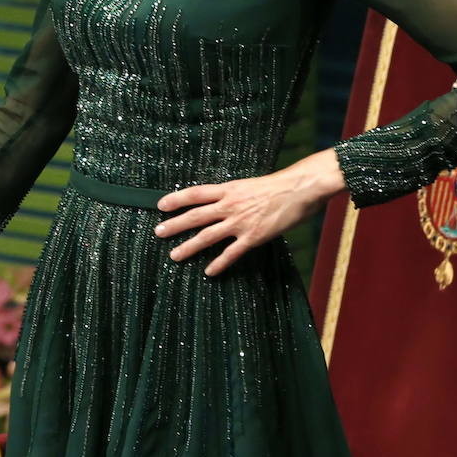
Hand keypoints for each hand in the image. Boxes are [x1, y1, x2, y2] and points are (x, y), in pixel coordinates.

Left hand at [155, 149, 344, 276]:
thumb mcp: (249, 184)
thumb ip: (234, 194)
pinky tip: (208, 271)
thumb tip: (221, 201)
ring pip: (208, 236)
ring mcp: (240, 222)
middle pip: (195, 215)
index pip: (195, 193)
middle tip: (158, 232)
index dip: (176, 199)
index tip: (161, 205)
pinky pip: (231, 253)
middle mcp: (229, 204)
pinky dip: (219, 263)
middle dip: (175, 224)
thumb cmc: (277, 185)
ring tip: (174, 255)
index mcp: (228, 188)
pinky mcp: (253, 237)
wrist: (298, 188)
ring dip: (189, 246)